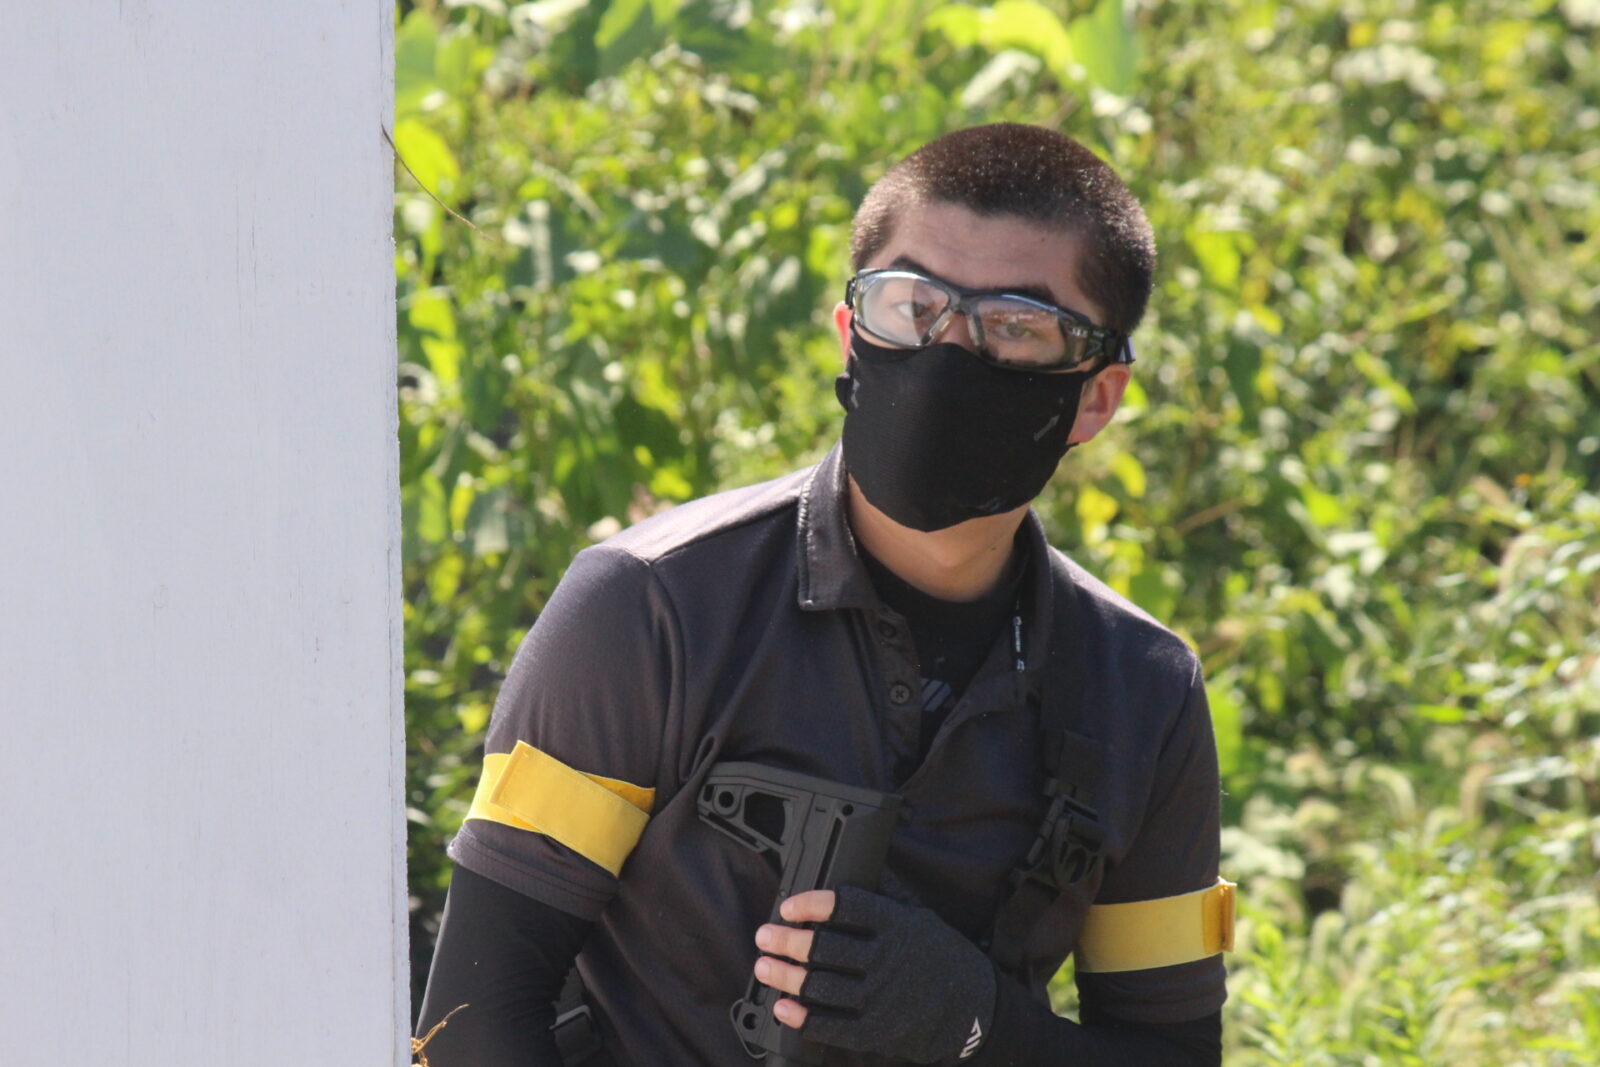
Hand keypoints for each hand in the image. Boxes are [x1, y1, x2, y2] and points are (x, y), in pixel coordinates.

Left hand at [752, 886, 996, 1063]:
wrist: (976, 1010)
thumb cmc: (944, 959)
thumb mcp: (922, 920)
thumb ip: (884, 905)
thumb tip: (842, 890)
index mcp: (897, 925)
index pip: (846, 906)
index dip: (811, 904)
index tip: (788, 906)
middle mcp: (886, 959)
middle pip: (824, 947)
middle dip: (786, 941)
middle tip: (764, 936)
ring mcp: (881, 997)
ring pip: (820, 985)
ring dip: (785, 976)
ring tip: (764, 967)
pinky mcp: (877, 1030)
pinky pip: (831, 1025)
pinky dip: (802, 1017)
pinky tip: (784, 1007)